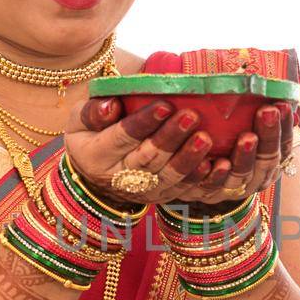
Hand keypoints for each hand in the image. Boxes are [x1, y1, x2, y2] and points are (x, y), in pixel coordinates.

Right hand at [67, 98, 294, 208]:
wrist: (94, 173)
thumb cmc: (90, 134)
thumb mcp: (79, 121)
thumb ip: (93, 111)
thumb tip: (111, 104)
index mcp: (97, 156)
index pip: (122, 138)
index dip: (143, 122)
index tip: (164, 103)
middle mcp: (121, 178)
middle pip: (150, 158)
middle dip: (172, 138)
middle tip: (192, 116)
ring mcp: (145, 190)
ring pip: (171, 177)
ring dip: (191, 159)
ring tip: (208, 138)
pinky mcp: (164, 196)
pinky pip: (186, 191)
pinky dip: (204, 179)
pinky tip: (220, 165)